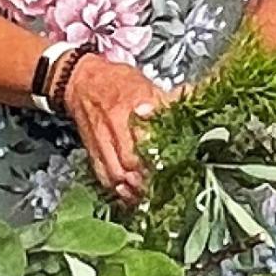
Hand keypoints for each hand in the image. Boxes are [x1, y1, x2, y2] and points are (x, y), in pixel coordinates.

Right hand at [63, 54, 173, 204]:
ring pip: (116, 172)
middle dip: (149, 179)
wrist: (80, 79)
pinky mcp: (91, 150)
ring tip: (149, 197)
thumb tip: (194, 100)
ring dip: (133, 189)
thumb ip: (168, 100)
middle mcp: (115, 123)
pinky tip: (128, 195)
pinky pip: (101, 174)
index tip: (176, 167)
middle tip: (165, 188)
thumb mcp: (147, 83)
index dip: (162, 156)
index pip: (149, 136)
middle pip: (132, 160)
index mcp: (132, 104)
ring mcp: (101, 139)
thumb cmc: (116, 81)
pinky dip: (115, 188)